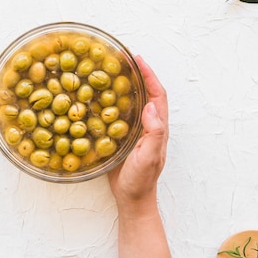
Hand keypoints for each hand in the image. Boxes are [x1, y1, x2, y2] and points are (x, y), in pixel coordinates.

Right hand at [108, 55, 168, 212]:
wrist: (132, 199)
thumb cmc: (141, 180)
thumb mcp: (149, 157)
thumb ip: (154, 133)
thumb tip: (151, 107)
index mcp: (158, 127)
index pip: (157, 95)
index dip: (149, 76)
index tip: (138, 59)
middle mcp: (149, 126)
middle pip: (147, 94)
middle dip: (138, 75)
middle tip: (123, 59)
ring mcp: (137, 131)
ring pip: (134, 102)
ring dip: (127, 85)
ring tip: (111, 71)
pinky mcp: (124, 137)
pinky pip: (120, 114)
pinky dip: (113, 101)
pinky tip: (99, 97)